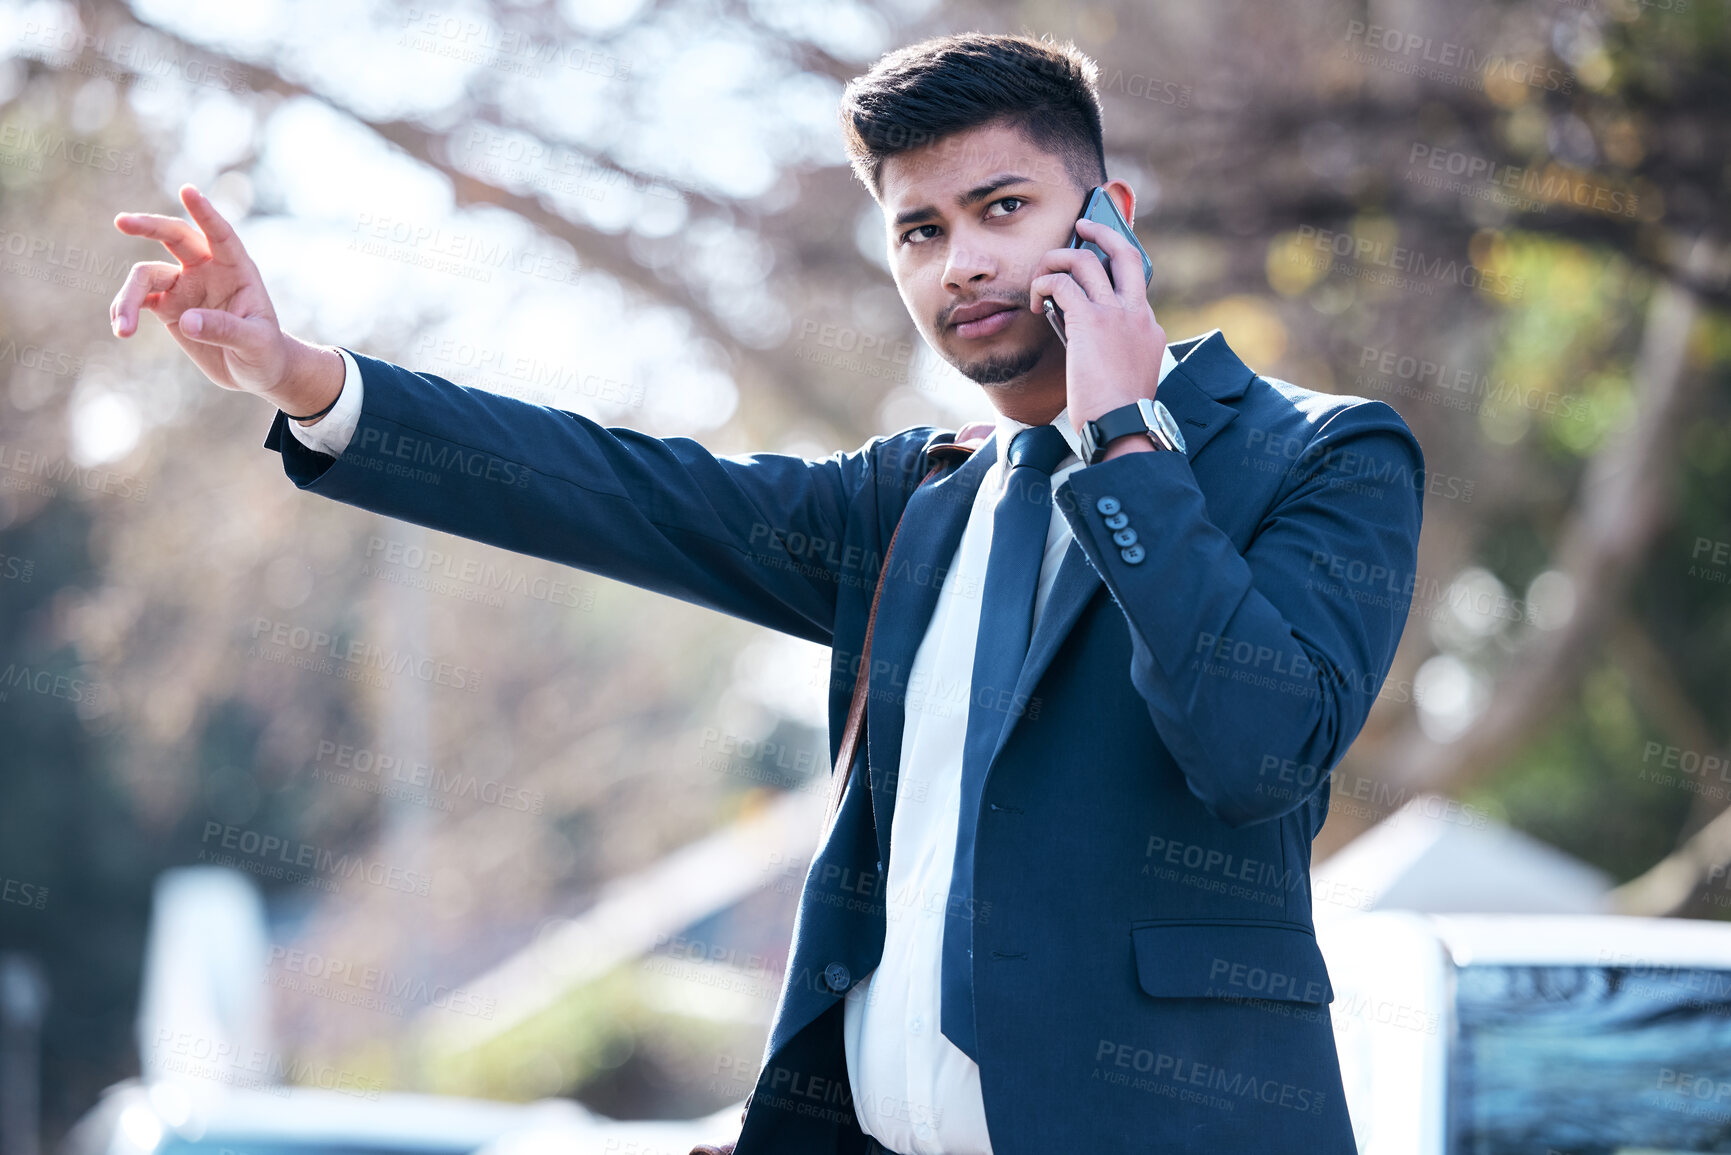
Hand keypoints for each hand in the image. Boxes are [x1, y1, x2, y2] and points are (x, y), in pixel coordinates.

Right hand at [110, 184, 334, 413]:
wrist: (256, 371)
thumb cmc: (265, 352)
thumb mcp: (255, 343)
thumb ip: (226, 329)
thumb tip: (187, 320)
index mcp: (236, 269)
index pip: (220, 234)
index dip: (205, 213)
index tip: (187, 190)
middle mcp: (207, 270)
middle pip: (174, 237)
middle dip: (148, 227)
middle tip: (121, 222)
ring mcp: (184, 286)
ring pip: (146, 275)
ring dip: (128, 298)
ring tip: (123, 329)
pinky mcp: (168, 307)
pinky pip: (139, 300)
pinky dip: (125, 310)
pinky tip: (121, 328)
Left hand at [1028, 215, 1166, 435]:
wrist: (1123, 426)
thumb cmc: (1118, 413)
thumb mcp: (1127, 377)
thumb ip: (1113, 353)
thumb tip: (1082, 341)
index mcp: (1149, 328)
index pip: (1132, 286)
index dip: (1109, 273)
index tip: (1091, 273)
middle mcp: (1138, 313)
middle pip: (1125, 253)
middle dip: (1102, 232)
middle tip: (1081, 227)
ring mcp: (1117, 314)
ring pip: (1086, 260)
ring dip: (1057, 258)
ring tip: (1042, 274)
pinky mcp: (1092, 320)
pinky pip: (1062, 284)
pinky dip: (1045, 284)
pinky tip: (1036, 301)